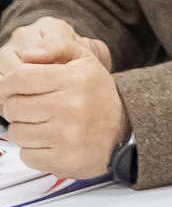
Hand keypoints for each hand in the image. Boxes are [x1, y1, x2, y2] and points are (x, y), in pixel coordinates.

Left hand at [0, 19, 126, 178]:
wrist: (125, 128)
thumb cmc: (96, 93)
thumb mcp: (83, 59)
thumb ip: (55, 46)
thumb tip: (27, 54)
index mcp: (75, 79)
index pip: (18, 78)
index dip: (9, 84)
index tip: (15, 88)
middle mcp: (71, 106)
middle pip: (13, 107)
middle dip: (17, 107)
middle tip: (35, 106)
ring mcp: (67, 136)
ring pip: (16, 133)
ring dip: (25, 129)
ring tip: (45, 124)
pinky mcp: (63, 160)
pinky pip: (26, 155)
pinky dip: (34, 150)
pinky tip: (51, 141)